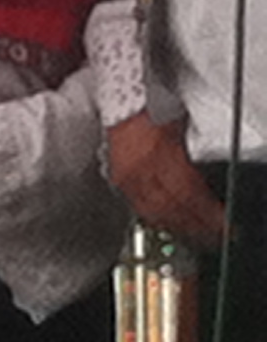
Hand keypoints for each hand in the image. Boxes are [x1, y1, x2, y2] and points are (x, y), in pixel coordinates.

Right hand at [107, 110, 225, 248]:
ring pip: (153, 211)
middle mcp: (141, 170)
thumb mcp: (180, 130)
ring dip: (175, 226)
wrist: (122, 104)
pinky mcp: (118, 178)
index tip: (222, 225)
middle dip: (194, 226)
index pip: (189, 194)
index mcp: (160, 156)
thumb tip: (203, 183)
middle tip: (211, 236)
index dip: (207, 213)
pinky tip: (164, 222)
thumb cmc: (151, 109)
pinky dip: (153, 217)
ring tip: (191, 235)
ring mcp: (128, 176)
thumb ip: (189, 157)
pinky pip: (137, 205)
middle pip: (171, 208)